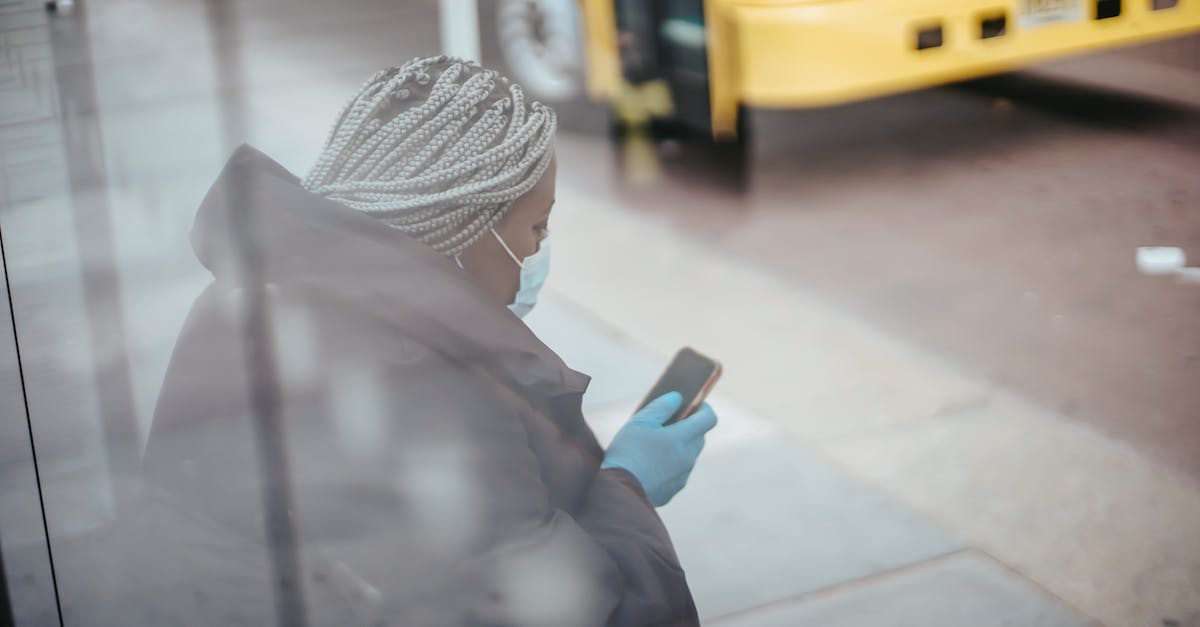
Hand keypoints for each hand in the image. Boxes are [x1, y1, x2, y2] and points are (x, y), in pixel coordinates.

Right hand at [601, 392, 717, 506]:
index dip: (704, 408)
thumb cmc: (628, 452)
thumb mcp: (640, 422)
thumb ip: (661, 406)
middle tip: (671, 421)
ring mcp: (682, 475)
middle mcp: (687, 457)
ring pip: (689, 454)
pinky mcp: (674, 489)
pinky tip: (652, 462)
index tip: (696, 402)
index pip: (708, 419)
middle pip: (699, 436)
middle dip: (690, 427)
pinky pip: (679, 472)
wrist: (620, 490)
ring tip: (658, 442)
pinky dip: (672, 464)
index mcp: (681, 438)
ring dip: (680, 446)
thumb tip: (677, 398)